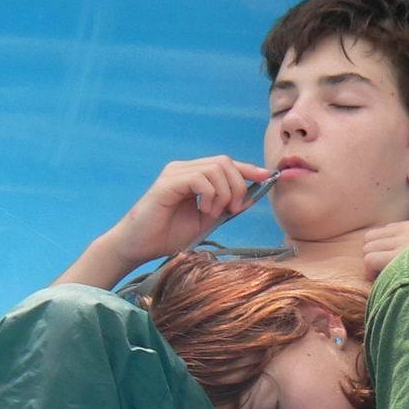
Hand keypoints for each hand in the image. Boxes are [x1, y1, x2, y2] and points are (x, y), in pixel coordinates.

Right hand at [105, 156, 274, 268]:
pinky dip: (210, 195)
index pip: (226, 164)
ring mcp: (175, 173)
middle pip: (225, 162)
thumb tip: (249, 198)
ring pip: (215, 169)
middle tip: (233, 210)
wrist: (139, 246)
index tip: (268, 178)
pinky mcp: (167, 183)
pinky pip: (200, 179)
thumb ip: (225, 208)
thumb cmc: (168, 235)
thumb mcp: (206, 222)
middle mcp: (184, 169)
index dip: (249, 169)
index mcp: (193, 175)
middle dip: (238, 186)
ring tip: (215, 213)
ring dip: (224, 193)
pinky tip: (205, 210)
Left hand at [362, 217, 408, 278]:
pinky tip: (385, 284)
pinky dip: (372, 273)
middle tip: (384, 273)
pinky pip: (370, 260)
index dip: (384, 249)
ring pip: (367, 249)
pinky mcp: (399, 256)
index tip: (391, 265)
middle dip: (374, 255)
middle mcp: (408, 229)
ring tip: (385, 280)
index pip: (387, 231)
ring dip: (372, 265)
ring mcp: (403, 241)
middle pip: (372, 238)